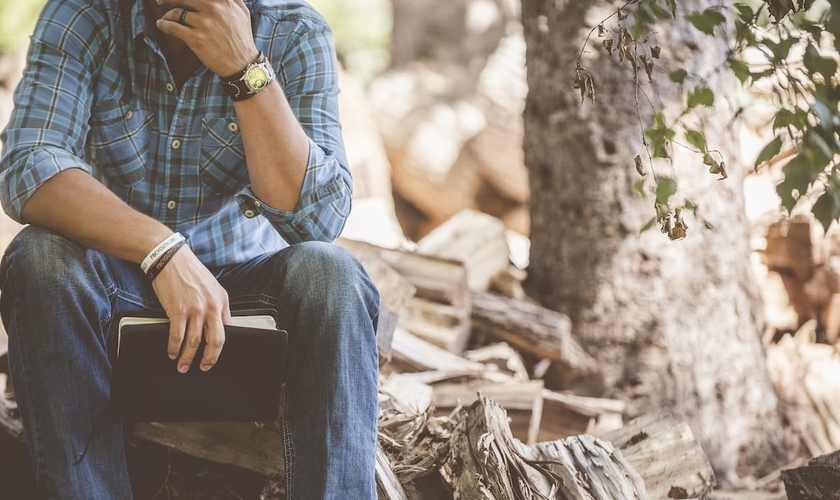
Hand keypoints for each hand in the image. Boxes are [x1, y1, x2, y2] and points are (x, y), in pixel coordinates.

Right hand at [152, 246, 231, 372]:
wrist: (170, 258)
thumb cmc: (190, 272)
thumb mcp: (212, 287)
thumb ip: (216, 305)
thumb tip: (218, 325)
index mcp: (222, 301)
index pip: (228, 329)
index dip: (222, 346)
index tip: (216, 355)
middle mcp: (211, 307)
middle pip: (215, 341)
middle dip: (209, 358)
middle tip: (204, 368)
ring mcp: (195, 310)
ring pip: (194, 342)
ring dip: (187, 357)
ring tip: (182, 366)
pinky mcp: (177, 310)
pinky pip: (177, 336)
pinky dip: (173, 347)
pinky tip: (171, 353)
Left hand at [155, 0, 258, 76]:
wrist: (242, 64)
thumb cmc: (242, 38)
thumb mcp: (242, 13)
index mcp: (224, 1)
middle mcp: (213, 9)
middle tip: (162, 1)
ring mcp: (204, 24)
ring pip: (176, 12)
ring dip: (167, 14)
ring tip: (165, 18)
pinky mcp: (196, 39)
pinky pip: (173, 28)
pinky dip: (164, 25)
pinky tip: (161, 25)